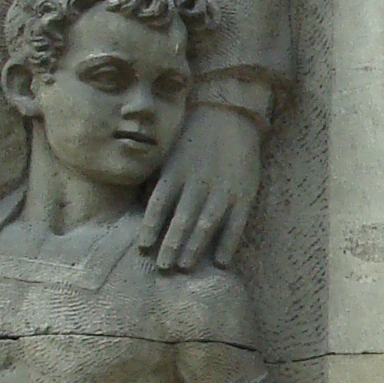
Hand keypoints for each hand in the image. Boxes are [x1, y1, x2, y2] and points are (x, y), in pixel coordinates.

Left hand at [141, 101, 262, 270]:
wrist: (229, 116)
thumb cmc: (192, 138)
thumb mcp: (169, 154)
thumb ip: (156, 180)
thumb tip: (139, 208)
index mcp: (175, 171)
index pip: (159, 204)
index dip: (150, 227)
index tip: (144, 248)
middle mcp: (198, 182)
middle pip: (181, 219)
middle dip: (171, 245)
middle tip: (163, 267)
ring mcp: (222, 189)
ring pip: (207, 224)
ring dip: (195, 248)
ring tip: (184, 266)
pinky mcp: (244, 194)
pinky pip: (236, 224)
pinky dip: (228, 244)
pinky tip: (221, 262)